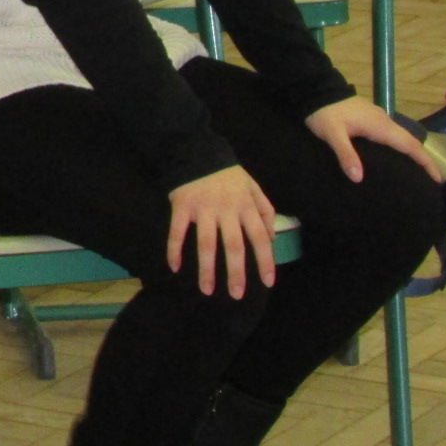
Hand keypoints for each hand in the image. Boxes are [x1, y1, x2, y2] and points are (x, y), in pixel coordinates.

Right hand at [167, 164, 278, 297]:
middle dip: (236, 272)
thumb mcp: (252, 186)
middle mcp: (226, 210)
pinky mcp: (182, 206)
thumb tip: (271, 237)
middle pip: (233, 246)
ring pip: (206, 243)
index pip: (259, 237)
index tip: (268, 282)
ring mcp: (202, 209)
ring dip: (206, 269)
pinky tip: (174, 266)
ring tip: (207, 290)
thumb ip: (265, 210)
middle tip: (237, 294)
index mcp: (245, 206)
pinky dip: (174, 249)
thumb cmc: (227, 173)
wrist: (196, 150)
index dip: (265, 260)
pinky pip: (177, 231)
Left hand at [306, 97, 442, 183]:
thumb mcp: (333, 134)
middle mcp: (384, 121)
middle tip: (431, 180)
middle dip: (423, 160)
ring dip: (412, 152)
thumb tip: (359, 178)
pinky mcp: (370, 117)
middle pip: (410, 142)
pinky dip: (399, 146)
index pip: (411, 146)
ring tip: (416, 172)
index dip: (426, 162)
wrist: (315, 89)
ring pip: (401, 137)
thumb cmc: (324, 113)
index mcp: (381, 126)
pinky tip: (392, 156)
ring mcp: (378, 118)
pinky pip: (391, 134)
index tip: (438, 179)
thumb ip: (346, 154)